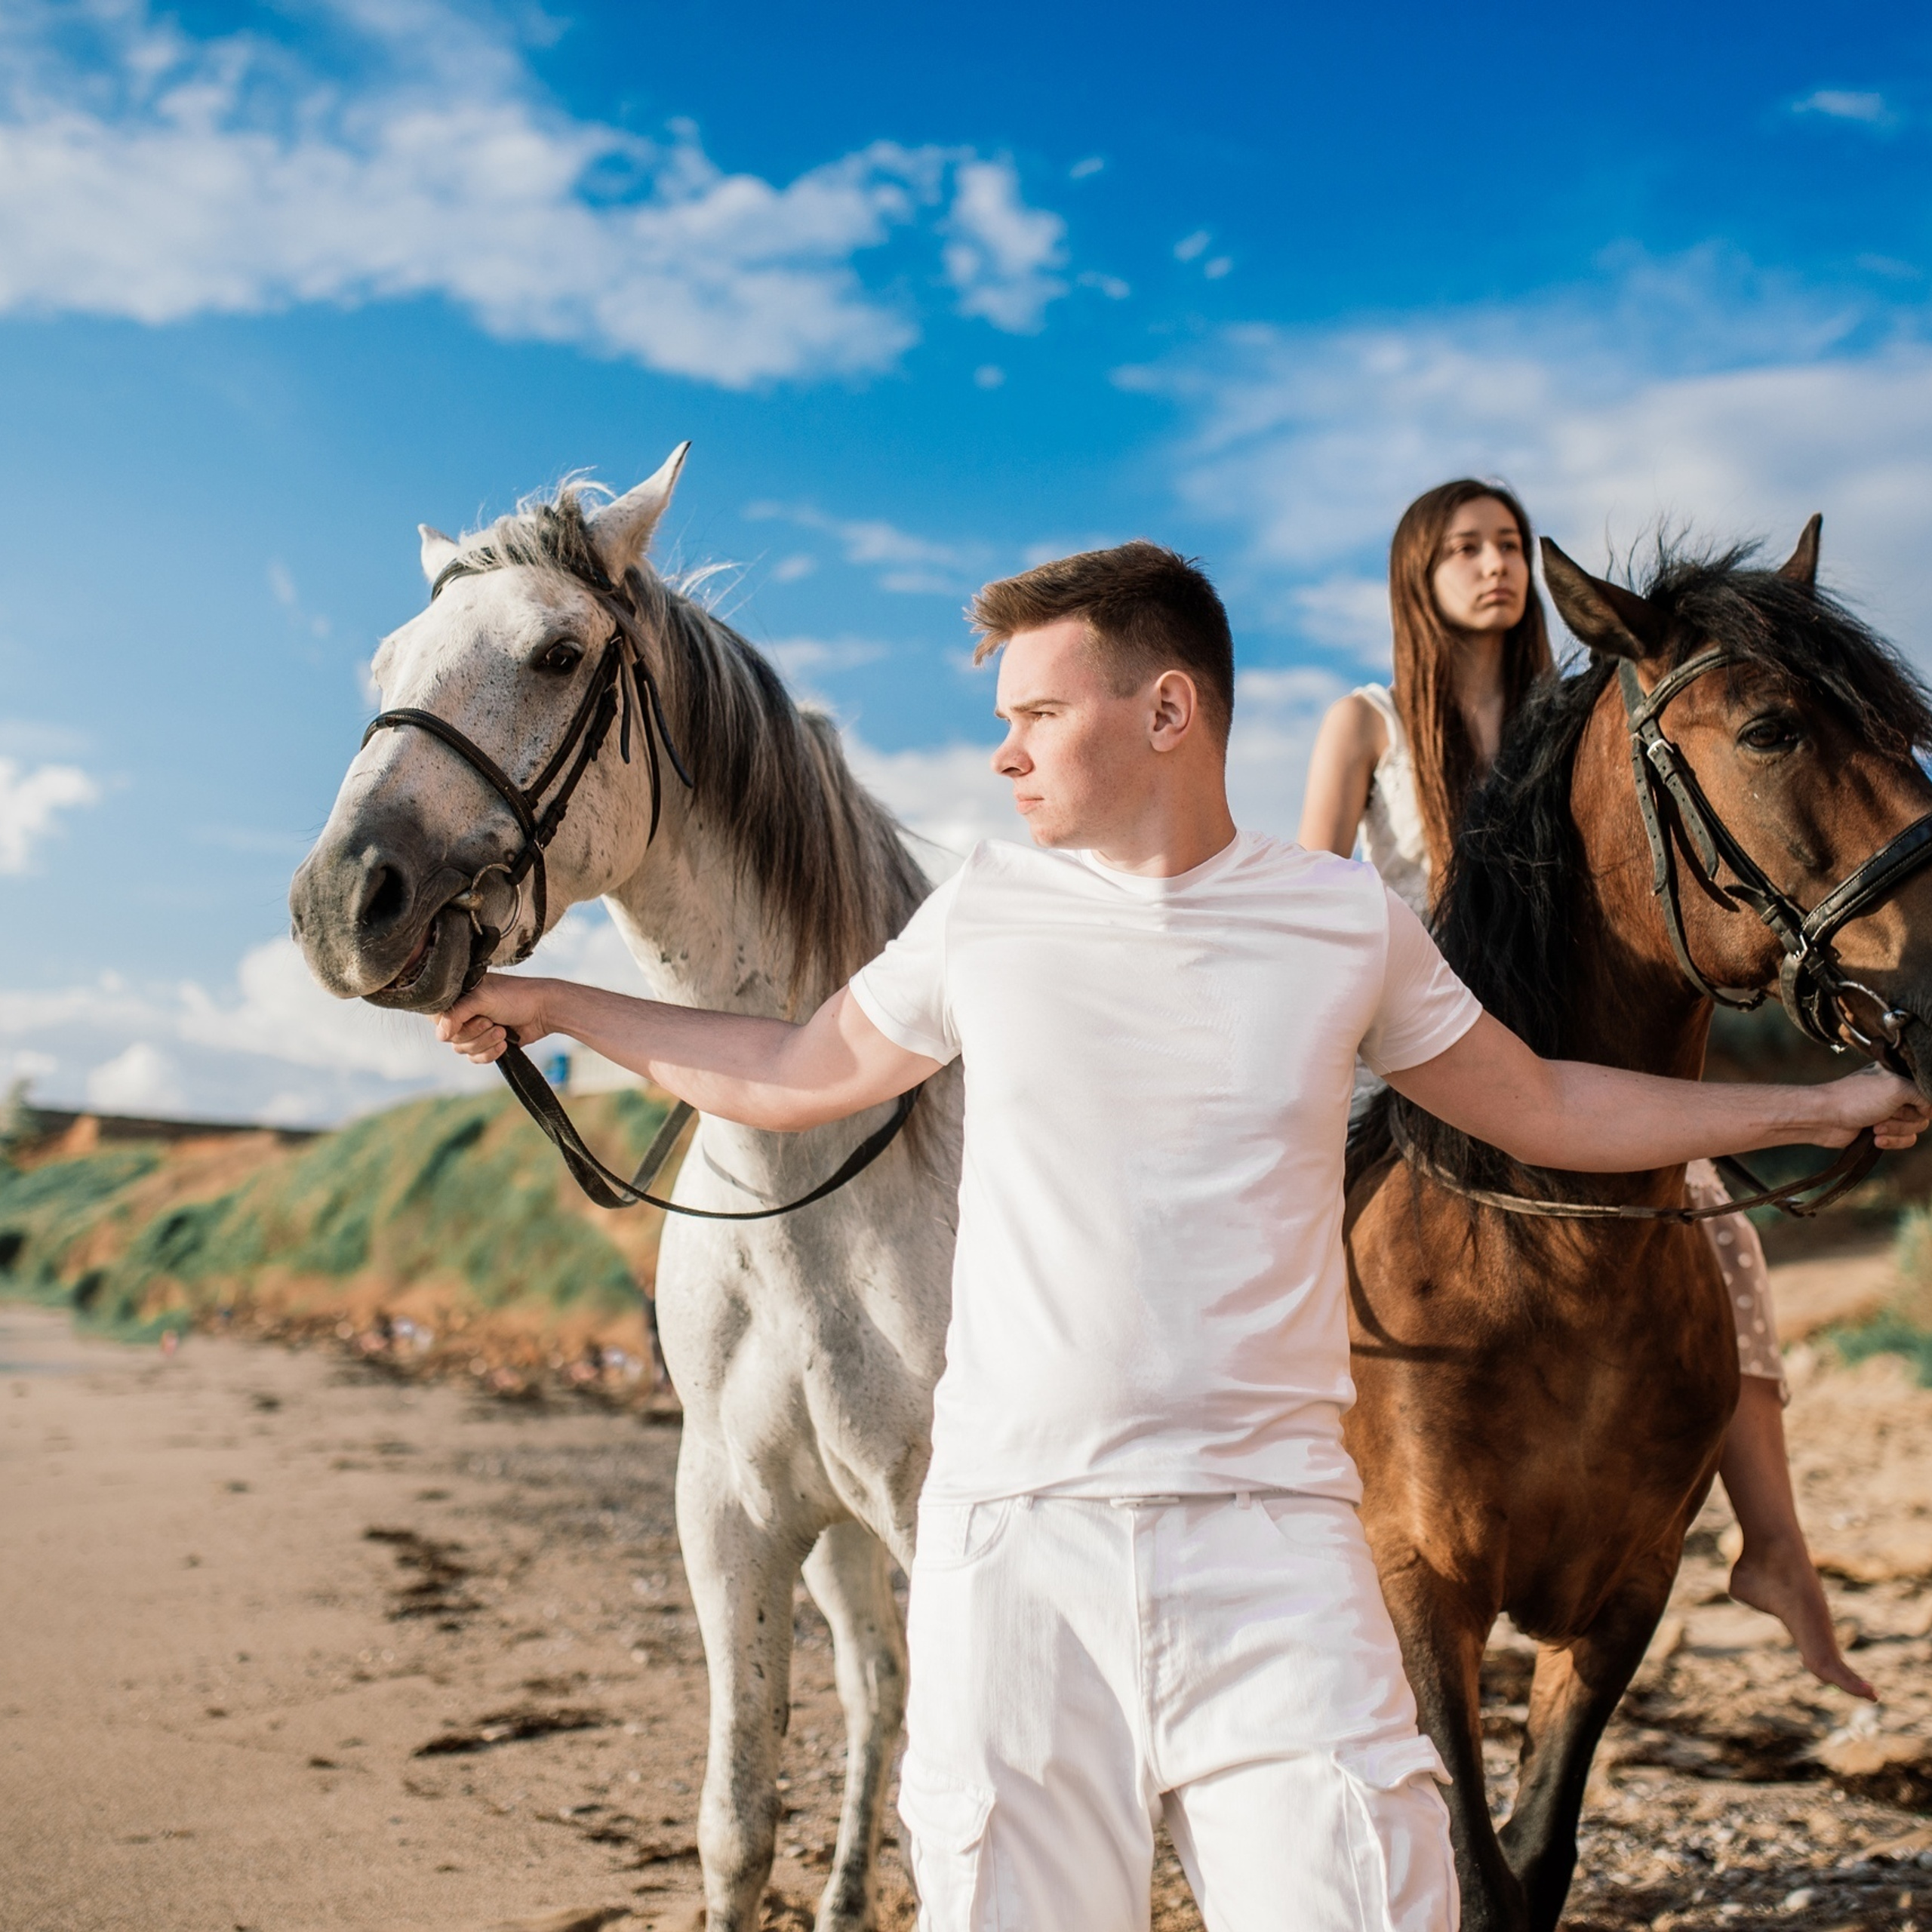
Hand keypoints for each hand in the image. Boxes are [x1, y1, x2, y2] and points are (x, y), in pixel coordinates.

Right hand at [435, 972, 554, 1065]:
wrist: (543, 1010)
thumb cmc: (515, 997)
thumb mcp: (481, 999)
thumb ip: (455, 1015)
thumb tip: (440, 1036)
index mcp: (458, 997)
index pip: (437, 1019)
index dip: (451, 1024)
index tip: (469, 1017)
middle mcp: (464, 1014)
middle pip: (452, 1038)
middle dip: (474, 1033)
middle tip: (490, 1021)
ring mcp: (475, 1030)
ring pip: (463, 1050)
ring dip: (485, 1042)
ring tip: (502, 1031)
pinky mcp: (487, 1044)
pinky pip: (476, 1058)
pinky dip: (490, 1053)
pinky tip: (505, 1044)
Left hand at [1822, 1064, 1931, 1149]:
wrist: (1824, 1119)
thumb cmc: (1856, 1099)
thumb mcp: (1896, 1087)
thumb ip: (1923, 1093)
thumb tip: (1931, 1108)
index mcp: (1898, 1075)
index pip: (1927, 1091)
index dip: (1922, 1102)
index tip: (1911, 1105)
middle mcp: (1895, 1092)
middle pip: (1924, 1113)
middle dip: (1904, 1119)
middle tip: (1883, 1114)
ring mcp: (1889, 1112)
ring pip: (1915, 1128)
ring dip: (1896, 1131)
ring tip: (1875, 1127)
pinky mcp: (1882, 1130)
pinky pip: (1904, 1140)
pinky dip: (1892, 1142)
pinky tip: (1875, 1139)